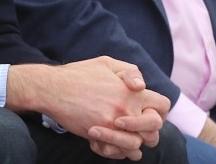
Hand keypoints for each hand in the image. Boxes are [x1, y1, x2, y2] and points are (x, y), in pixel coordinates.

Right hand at [8, 58, 167, 159]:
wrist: (52, 88)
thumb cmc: (77, 75)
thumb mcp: (105, 63)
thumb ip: (129, 71)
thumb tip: (141, 86)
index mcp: (132, 92)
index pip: (163, 106)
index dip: (159, 111)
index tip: (146, 111)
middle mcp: (127, 109)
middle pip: (154, 131)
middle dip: (146, 132)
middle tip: (132, 129)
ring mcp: (113, 124)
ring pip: (137, 146)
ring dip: (130, 144)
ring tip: (119, 138)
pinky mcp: (99, 135)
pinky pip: (118, 152)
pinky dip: (116, 151)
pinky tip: (107, 142)